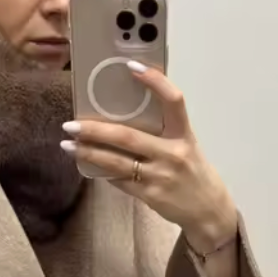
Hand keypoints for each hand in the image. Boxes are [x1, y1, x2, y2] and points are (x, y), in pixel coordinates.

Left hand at [61, 64, 237, 252]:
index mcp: (183, 134)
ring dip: (88, 153)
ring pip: (116, 162)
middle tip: (71, 124)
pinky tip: (87, 164)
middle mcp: (172, 153)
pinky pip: (119, 180)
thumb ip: (162, 131)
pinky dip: (102, 171)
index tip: (132, 66)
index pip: (174, 101)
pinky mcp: (150, 195)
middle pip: (128, 137)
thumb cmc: (193, 172)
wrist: (209, 210)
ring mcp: (160, 176)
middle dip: (95, 130)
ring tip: (68, 145)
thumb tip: (124, 115)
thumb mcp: (186, 145)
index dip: (155, 81)